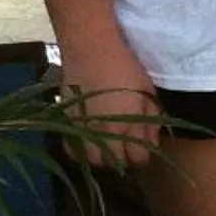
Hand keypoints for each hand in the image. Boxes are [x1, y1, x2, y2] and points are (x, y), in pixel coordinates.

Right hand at [59, 44, 161, 171]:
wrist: (91, 51)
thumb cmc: (126, 71)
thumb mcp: (148, 96)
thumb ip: (151, 124)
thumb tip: (151, 144)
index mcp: (125, 128)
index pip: (137, 160)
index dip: (143, 155)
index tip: (144, 147)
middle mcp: (100, 134)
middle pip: (112, 164)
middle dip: (122, 158)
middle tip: (127, 144)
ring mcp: (79, 129)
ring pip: (89, 160)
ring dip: (101, 156)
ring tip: (109, 143)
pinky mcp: (64, 122)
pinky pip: (72, 148)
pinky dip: (81, 149)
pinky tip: (90, 139)